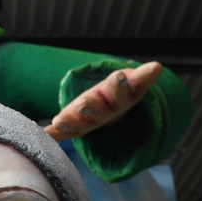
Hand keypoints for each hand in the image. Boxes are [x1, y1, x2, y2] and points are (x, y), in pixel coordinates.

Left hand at [45, 62, 162, 140]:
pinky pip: (66, 132)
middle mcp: (104, 113)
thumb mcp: (134, 82)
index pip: (122, 92)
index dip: (121, 85)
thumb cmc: (121, 92)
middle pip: (99, 112)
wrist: (114, 112)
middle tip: (82, 103)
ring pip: (81, 123)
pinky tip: (44, 131)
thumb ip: (142, 77)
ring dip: (70, 123)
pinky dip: (55, 133)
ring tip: (58, 122)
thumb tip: (157, 67)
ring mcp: (89, 121)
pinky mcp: (76, 126)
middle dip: (91, 108)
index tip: (120, 76)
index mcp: (119, 100)